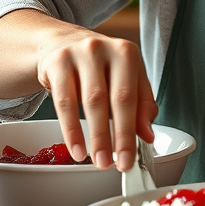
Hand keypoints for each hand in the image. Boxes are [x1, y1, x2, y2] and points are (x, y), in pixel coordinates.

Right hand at [33, 21, 157, 171]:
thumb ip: (140, 103)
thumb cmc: (98, 64)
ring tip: (98, 161)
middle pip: (114, 98)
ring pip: (90, 101)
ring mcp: (79, 54)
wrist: (60, 41)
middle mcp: (104, 49)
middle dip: (116, 136)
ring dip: (95, 136)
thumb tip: (148, 135)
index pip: (133, 96)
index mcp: (126, 52)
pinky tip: (77, 149)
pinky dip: (71, 130)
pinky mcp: (56, 63)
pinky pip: (64, 102)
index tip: (131, 156)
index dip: (133, 129)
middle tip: (116, 164)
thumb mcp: (124, 76)